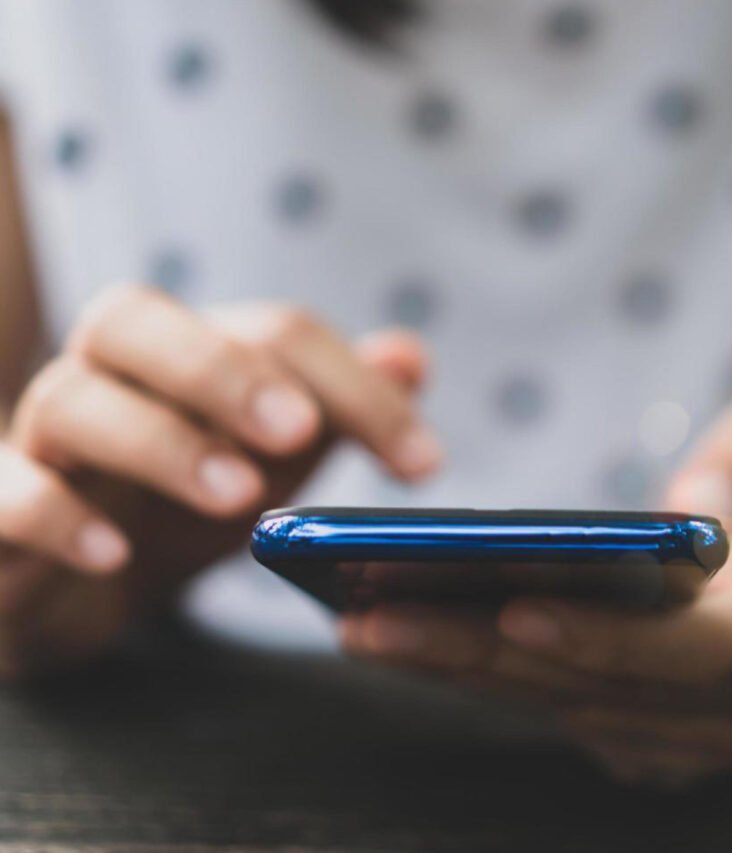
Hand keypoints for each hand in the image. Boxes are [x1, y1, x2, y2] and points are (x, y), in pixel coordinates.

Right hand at [0, 285, 438, 676]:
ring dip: (161, 442)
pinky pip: (3, 493)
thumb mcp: (273, 457)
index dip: (354, 388)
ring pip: (70, 400)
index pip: (271, 331)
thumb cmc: (182, 504)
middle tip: (300, 433)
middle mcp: (106, 375)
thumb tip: (411, 355)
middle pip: (134, 320)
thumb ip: (339, 405)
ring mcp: (39, 440)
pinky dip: (53, 514)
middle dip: (225, 370)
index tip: (424, 465)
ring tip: (239, 498)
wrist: (76, 586)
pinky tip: (113, 552)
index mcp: (188, 353)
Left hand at [341, 374, 731, 786]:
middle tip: (375, 618)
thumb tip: (693, 504)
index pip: (707, 650)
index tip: (514, 605)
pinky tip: (412, 644)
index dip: (611, 636)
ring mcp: (714, 738)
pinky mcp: (665, 745)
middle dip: (489, 658)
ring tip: (368, 625)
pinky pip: (566, 717)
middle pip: (612, 693)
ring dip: (469, 676)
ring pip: (575, 714)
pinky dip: (490, 682)